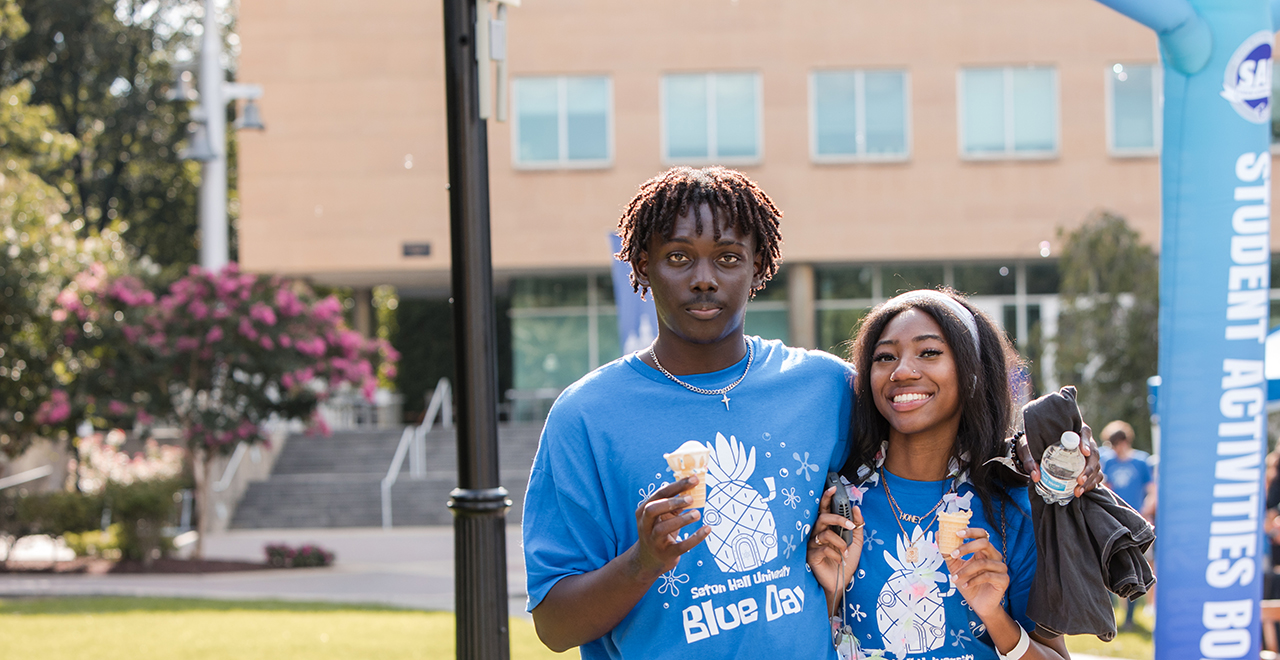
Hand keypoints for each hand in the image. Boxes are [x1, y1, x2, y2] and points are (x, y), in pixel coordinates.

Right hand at [630, 476, 710, 581]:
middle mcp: (646, 525)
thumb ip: (675, 504)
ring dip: (682, 519)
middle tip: (691, 499)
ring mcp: (654, 541)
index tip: (694, 479)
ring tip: (697, 514)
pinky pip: (681, 546)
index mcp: (644, 511)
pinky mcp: (666, 554)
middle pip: (652, 510)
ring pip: (663, 528)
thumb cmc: (659, 531)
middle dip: (671, 502)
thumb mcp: (662, 516)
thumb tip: (694, 487)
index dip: (677, 486)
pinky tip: (706, 529)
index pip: (659, 494)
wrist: (649, 560)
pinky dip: (695, 538)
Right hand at [808, 486, 863, 601]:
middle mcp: (818, 533)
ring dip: (839, 541)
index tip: (833, 489)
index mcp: (827, 527)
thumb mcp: (856, 542)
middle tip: (849, 525)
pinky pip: (823, 549)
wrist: (842, 582)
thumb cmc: (846, 560)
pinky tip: (840, 559)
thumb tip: (856, 508)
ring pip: (824, 534)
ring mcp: (812, 544)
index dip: (827, 498)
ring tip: (845, 550)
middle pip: (823, 518)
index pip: (824, 509)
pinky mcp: (810, 555)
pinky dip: (835, 553)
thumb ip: (856, 525)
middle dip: (837, 519)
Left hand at [944, 527, 1008, 620]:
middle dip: (967, 547)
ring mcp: (1000, 568)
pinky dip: (973, 581)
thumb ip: (947, 552)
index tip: (956, 533)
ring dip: (965, 571)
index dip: (970, 531)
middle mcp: (994, 556)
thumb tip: (938, 534)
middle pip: (985, 543)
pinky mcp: (1003, 580)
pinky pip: (987, 576)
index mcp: (984, 550)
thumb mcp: (954, 566)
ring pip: (983, 563)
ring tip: (954, 578)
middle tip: (953, 554)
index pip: (981, 534)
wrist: (978, 604)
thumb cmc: (968, 582)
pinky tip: (965, 585)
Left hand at [1016, 422, 1102, 496]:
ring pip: (1096, 465)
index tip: (1085, 452)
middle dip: (1089, 467)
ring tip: (1078, 490)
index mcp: (1071, 431)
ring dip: (1090, 479)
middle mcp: (1082, 442)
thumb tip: (1036, 476)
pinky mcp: (1088, 466)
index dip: (1086, 441)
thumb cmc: (1032, 448)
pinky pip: (1096, 475)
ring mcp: (1087, 455)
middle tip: (1079, 480)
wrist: (1034, 453)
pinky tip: (1081, 491)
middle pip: (1094, 452)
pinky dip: (1091, 484)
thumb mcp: (1028, 451)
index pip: (1084, 432)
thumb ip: (1030, 462)